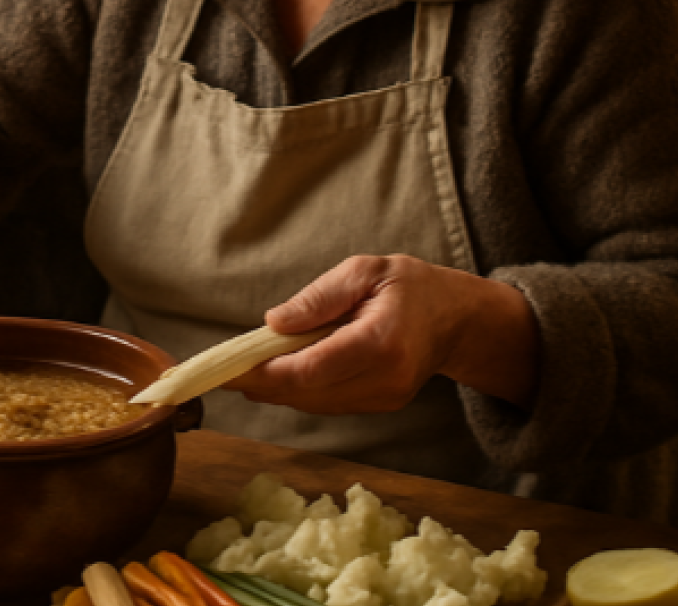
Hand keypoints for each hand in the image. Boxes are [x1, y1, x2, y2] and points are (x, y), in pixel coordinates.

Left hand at [225, 254, 539, 412]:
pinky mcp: (381, 405)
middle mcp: (386, 380)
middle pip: (310, 393)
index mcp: (382, 343)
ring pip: (316, 403)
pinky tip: (275, 376)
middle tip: (223, 372)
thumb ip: (319, 298)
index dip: (269, 373)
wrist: (454, 317)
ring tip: (241, 373)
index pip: (314, 368)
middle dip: (263, 385)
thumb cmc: (407, 285)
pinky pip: (329, 402)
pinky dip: (299, 391)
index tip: (232, 368)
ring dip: (277, 391)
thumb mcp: (363, 271)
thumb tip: (273, 323)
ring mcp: (385, 399)